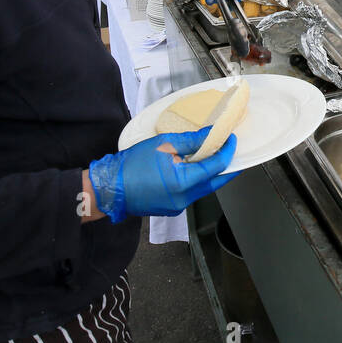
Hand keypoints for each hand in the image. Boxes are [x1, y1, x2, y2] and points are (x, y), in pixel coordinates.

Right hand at [87, 128, 237, 222]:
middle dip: (227, 167)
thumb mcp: (163, 145)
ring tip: (214, 156)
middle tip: (232, 151)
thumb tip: (211, 135)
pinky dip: (198, 180)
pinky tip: (195, 169)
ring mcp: (178, 206)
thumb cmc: (132, 165)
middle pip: (216, 182)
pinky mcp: (171, 208)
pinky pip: (192, 194)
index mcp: (183, 183)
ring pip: (204, 189)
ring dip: (212, 174)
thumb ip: (191, 141)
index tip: (231, 139)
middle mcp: (184, 198)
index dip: (227, 151)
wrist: (109, 188)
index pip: (216, 166)